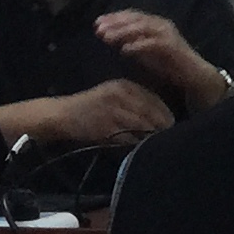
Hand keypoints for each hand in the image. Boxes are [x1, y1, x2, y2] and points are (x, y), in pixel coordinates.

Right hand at [37, 76, 174, 146]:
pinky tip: (138, 148)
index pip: (154, 99)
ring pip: (142, 125)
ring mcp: (112, 110)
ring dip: (150, 136)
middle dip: (162, 125)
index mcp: (125, 86)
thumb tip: (161, 117)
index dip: (166, 113)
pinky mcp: (105, 126)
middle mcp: (120, 95)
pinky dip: (135, 143)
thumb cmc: (90, 107)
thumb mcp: (114, 96)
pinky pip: (127, 137)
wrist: (61, 115)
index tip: (172, 123)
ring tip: (156, 143)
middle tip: (169, 136)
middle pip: (151, 112)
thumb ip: (135, 102)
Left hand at [94, 9, 228, 106]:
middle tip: (98, 29)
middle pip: (135, 19)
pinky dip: (138, 45)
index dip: (114, 17)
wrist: (194, 75)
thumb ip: (130, 43)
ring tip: (107, 38)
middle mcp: (162, 24)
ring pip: (143, 28)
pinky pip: (153, 43)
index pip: (132, 15)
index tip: (97, 22)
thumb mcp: (145, 52)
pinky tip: (125, 50)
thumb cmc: (169, 64)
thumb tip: (108, 38)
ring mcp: (168, 34)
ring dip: (123, 31)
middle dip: (115, 23)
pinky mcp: (173, 46)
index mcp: (155, 23)